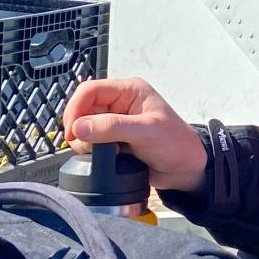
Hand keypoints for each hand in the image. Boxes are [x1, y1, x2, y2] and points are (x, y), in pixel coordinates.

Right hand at [62, 76, 208, 194]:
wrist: (186, 169)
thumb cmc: (176, 143)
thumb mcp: (146, 132)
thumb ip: (112, 127)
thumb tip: (79, 127)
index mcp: (129, 91)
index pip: (90, 90)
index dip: (76, 108)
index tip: (72, 130)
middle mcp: (119, 103)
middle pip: (82, 109)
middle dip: (80, 128)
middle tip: (88, 147)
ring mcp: (115, 122)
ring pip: (84, 127)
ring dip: (87, 142)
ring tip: (107, 153)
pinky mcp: (113, 139)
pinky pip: (91, 142)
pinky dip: (92, 151)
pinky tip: (108, 158)